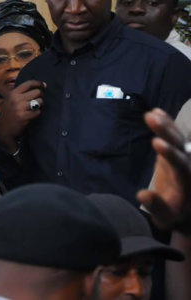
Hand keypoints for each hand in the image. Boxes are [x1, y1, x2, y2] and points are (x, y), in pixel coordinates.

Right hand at [0, 80, 44, 152]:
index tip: (44, 85)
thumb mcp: (10, 100)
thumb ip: (20, 93)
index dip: (38, 83)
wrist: (3, 129)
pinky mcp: (24, 117)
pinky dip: (38, 113)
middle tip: (40, 99)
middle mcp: (16, 99)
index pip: (28, 84)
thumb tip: (37, 87)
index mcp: (13, 93)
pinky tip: (34, 114)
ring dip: (41, 104)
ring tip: (37, 107)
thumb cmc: (8, 113)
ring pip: (39, 101)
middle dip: (41, 95)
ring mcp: (20, 108)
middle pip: (36, 92)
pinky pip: (38, 112)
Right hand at [137, 108, 190, 234]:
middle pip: (180, 145)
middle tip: (152, 118)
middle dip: (167, 131)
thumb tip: (142, 194)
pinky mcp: (177, 153)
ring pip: (178, 138)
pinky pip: (174, 136)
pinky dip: (167, 124)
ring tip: (151, 114)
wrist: (187, 210)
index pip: (181, 164)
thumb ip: (156, 206)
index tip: (156, 143)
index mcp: (188, 182)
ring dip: (166, 125)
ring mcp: (184, 158)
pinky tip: (155, 112)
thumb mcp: (165, 218)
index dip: (170, 153)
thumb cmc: (174, 216)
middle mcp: (189, 166)